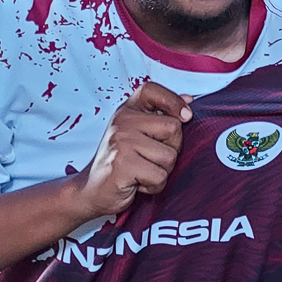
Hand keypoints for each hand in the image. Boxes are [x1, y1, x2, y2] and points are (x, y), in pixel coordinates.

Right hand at [70, 81, 191, 218]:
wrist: (93, 191)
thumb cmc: (123, 163)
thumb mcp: (139, 134)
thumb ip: (162, 116)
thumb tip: (189, 99)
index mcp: (127, 111)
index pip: (151, 90)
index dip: (173, 101)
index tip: (184, 116)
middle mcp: (122, 122)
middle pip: (173, 128)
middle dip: (171, 149)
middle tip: (149, 158)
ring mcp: (120, 142)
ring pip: (169, 156)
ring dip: (162, 171)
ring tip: (142, 171)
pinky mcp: (121, 164)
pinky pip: (160, 176)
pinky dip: (154, 186)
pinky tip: (137, 183)